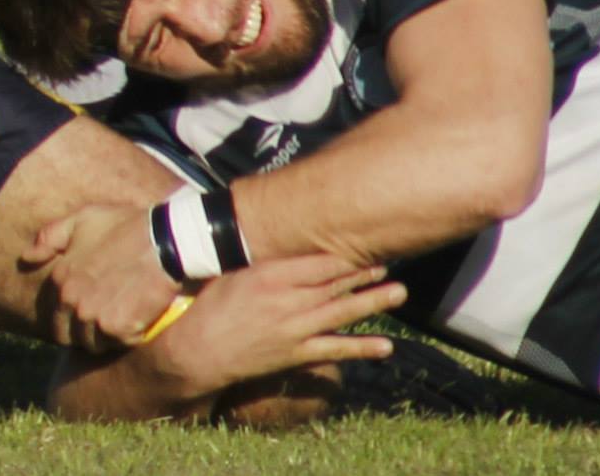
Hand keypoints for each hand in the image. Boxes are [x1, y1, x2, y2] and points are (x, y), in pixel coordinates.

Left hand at [26, 203, 184, 353]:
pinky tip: (138, 318)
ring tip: (123, 317)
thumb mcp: (82, 219)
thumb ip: (51, 237)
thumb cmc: (125, 226)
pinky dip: (129, 336)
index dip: (70, 318)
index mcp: (60, 277)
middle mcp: (71, 300)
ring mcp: (92, 317)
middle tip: (107, 318)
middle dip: (84, 332)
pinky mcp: (117, 329)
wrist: (165, 240)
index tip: (89, 310)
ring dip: (106, 337)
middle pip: (69, 336)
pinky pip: (118, 344)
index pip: (54, 316)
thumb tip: (26, 257)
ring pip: (93, 344)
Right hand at [140, 255, 404, 402]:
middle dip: (364, 273)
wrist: (200, 352)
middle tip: (389, 263)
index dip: (343, 255)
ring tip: (399, 291)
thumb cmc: (210, 307)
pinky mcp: (296, 354)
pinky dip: (362, 348)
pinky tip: (386, 346)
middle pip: (334, 283)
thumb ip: (263, 264)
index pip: (316, 262)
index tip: (363, 246)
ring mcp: (294, 328)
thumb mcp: (232, 274)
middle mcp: (286, 300)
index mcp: (269, 275)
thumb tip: (285, 246)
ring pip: (341, 312)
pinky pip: (335, 349)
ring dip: (372, 301)